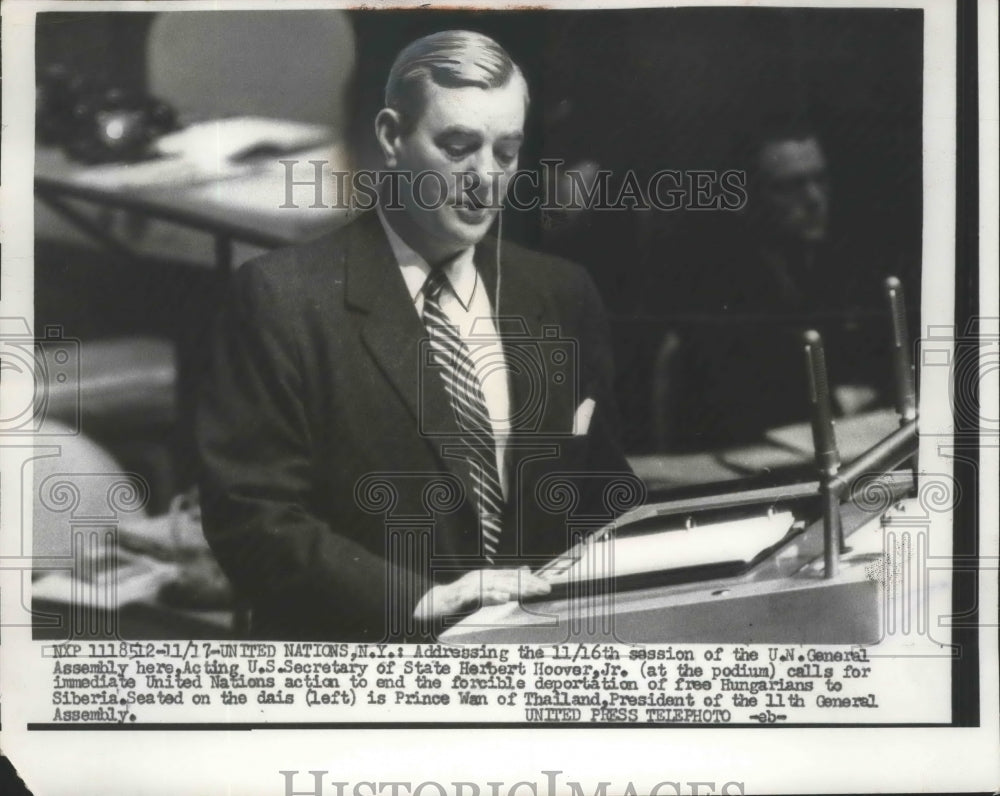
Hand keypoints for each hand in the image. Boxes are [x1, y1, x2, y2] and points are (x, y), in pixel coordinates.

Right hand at [413, 567, 550, 620]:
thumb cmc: (461, 598)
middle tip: (546, 589)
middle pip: (509, 579)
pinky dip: (492, 595)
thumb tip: (525, 571)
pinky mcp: (462, 596)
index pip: (513, 576)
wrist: (434, 603)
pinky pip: (479, 596)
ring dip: (515, 588)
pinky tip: (505, 597)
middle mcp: (481, 577)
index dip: (531, 580)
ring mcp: (471, 585)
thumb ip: (503, 583)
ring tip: (531, 592)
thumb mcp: (485, 590)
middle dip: (529, 584)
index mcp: (488, 576)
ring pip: (497, 585)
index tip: (547, 586)